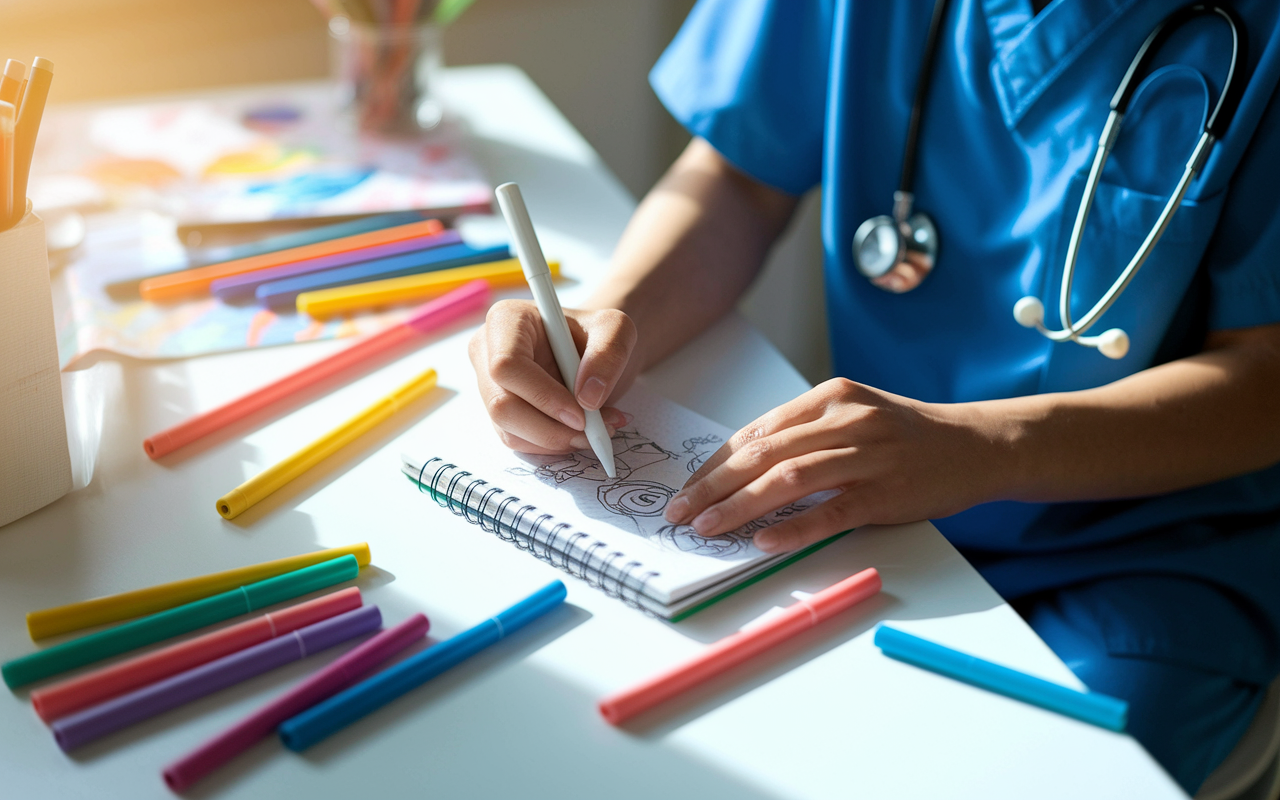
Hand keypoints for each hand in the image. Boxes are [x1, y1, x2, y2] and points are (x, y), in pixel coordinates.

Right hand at [468, 300, 638, 453]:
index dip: (542, 395)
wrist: (593, 352)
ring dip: (556, 440)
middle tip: (592, 433)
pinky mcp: (500, 413)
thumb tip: (587, 398)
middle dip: (550, 429)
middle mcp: (487, 352)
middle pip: (501, 405)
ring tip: (597, 429)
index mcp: (507, 320)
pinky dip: (553, 445)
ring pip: (509, 431)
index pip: (507, 365)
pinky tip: (580, 432)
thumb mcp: (617, 330)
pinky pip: (518, 442)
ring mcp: (489, 386)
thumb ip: (608, 354)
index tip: (581, 414)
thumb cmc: (597, 334)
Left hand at [662, 378, 998, 552]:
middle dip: (714, 485)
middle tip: (681, 511)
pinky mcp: (886, 492)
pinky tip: (764, 541)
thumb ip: (804, 432)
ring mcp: (867, 456)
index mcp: (830, 397)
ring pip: (789, 479)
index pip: (757, 431)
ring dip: (740, 505)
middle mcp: (845, 421)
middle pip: (764, 454)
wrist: (975, 444)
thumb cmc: (905, 434)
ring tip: (708, 527)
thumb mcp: (853, 414)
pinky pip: (831, 513)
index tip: (688, 487)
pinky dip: (794, 528)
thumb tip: (743, 465)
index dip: (716, 462)